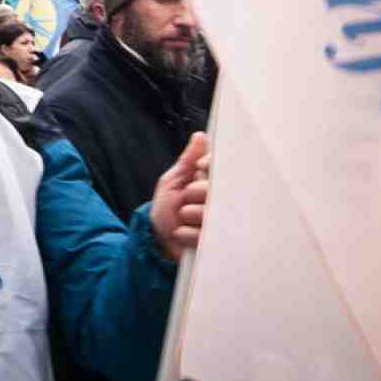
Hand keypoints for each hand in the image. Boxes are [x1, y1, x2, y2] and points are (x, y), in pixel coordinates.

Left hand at [150, 132, 210, 261]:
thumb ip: (188, 160)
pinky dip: (186, 233)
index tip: (200, 167)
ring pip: (210, 211)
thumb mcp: (173, 181)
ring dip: (188, 213)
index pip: (221, 168)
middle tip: (185, 197)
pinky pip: (203, 235)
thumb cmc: (167, 208)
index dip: (210, 165)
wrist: (159, 240)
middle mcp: (221, 203)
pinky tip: (180, 233)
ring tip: (181, 217)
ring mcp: (220, 224)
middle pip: (216, 189)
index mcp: (213, 185)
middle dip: (195, 191)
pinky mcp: (215, 244)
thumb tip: (200, 136)